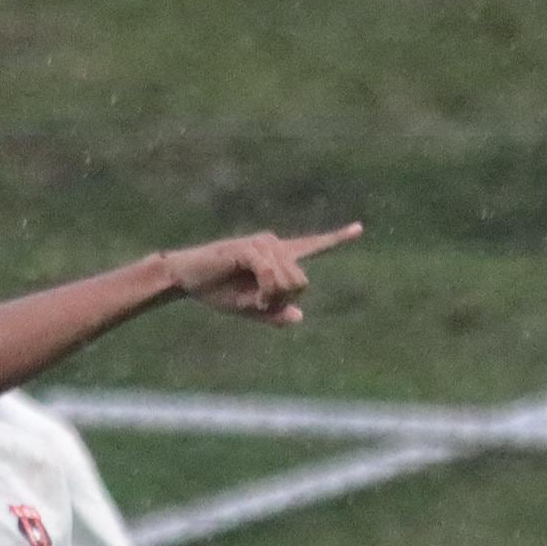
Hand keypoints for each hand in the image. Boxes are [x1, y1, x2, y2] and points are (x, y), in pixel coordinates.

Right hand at [159, 224, 362, 324]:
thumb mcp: (250, 310)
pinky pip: (271, 276)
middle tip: (258, 302)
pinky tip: (253, 298)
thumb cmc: (217, 291)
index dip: (337, 238)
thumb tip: (300, 316)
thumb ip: (275, 315)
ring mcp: (263, 244)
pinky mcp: (250, 248)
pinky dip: (264, 293)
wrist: (186, 278)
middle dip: (283, 301)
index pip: (312, 246)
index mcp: (278, 257)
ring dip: (270, 299)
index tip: (360, 229)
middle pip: (302, 283)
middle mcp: (275, 245)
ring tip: (250, 297)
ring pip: (289, 282)